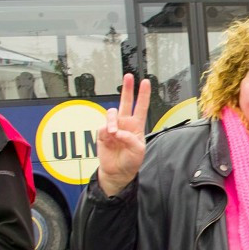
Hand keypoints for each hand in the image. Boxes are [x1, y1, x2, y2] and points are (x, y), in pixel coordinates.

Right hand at [96, 73, 150, 196]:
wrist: (117, 172)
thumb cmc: (131, 161)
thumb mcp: (138, 151)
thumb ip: (130, 139)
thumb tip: (118, 131)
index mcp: (136, 126)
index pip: (141, 107)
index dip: (143, 95)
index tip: (145, 82)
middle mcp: (125, 124)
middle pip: (126, 102)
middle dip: (127, 89)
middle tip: (128, 76)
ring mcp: (113, 127)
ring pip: (112, 113)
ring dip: (112, 120)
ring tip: (113, 132)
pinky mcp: (103, 133)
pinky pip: (103, 126)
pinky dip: (107, 131)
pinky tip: (109, 137)